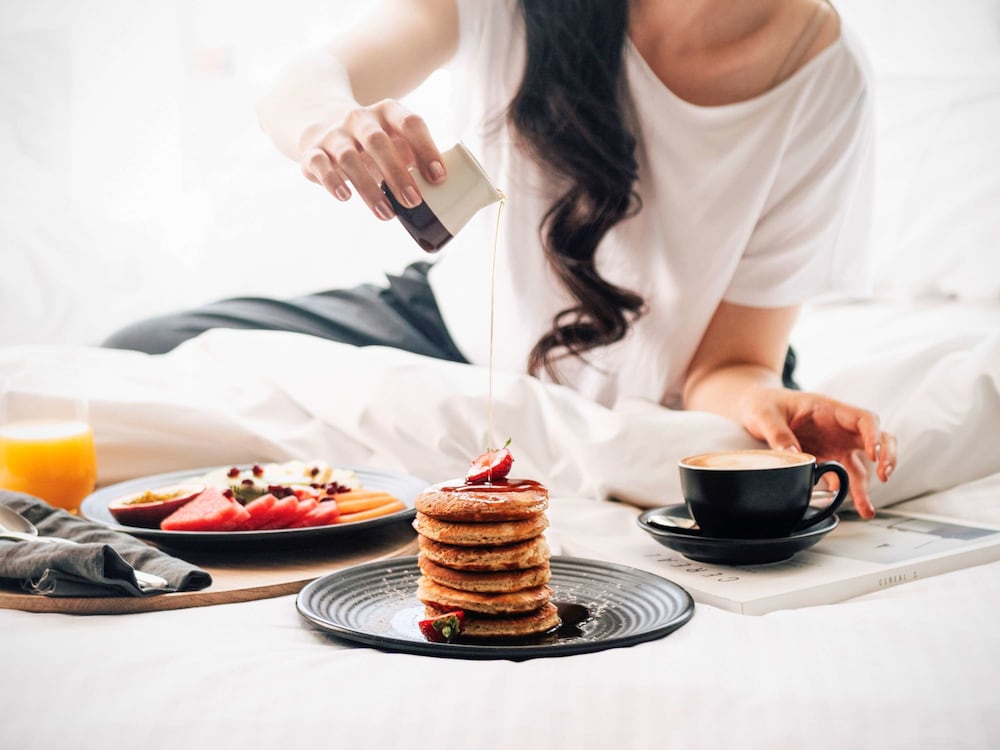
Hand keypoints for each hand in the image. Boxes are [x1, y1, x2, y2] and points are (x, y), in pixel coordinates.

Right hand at [299, 99, 445, 220]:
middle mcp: (359, 119)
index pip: (410, 123)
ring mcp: (334, 134)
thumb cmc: (372, 142)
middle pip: (378, 141)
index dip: (426, 149)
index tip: (438, 178)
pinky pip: (319, 164)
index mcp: (387, 112)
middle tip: (413, 201)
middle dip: (397, 173)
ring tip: (387, 214)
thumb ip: (414, 160)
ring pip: (349, 158)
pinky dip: (332, 181)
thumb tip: (441, 193)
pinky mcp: (312, 152)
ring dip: (369, 188)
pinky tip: (345, 197)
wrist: (321, 123)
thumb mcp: (394, 140)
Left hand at [738, 387, 897, 518]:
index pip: (864, 419)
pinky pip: (841, 475)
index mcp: (829, 409)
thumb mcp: (765, 415)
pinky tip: (840, 502)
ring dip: (865, 486)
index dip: (874, 435)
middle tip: (885, 476)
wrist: (755, 406)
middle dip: (887, 457)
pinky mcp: (826, 457)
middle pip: (877, 439)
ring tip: (866, 510)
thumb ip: (778, 434)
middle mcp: (838, 427)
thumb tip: (794, 456)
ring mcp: (834, 443)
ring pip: (860, 464)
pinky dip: (843, 489)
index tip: (873, 454)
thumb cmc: (764, 403)